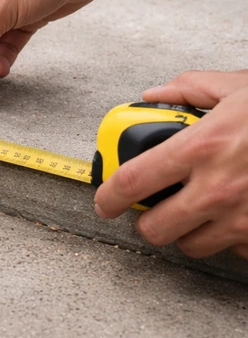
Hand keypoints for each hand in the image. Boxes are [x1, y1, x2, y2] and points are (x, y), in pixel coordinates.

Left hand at [94, 70, 247, 258]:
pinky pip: (235, 251)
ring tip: (200, 210)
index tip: (103, 202)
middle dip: (149, 220)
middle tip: (155, 208)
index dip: (107, 197)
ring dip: (189, 231)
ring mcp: (245, 218)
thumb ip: (189, 88)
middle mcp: (218, 188)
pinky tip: (238, 216)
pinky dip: (231, 238)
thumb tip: (154, 95)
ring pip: (192, 246)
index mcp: (201, 147)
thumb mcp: (239, 86)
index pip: (130, 182)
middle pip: (155, 229)